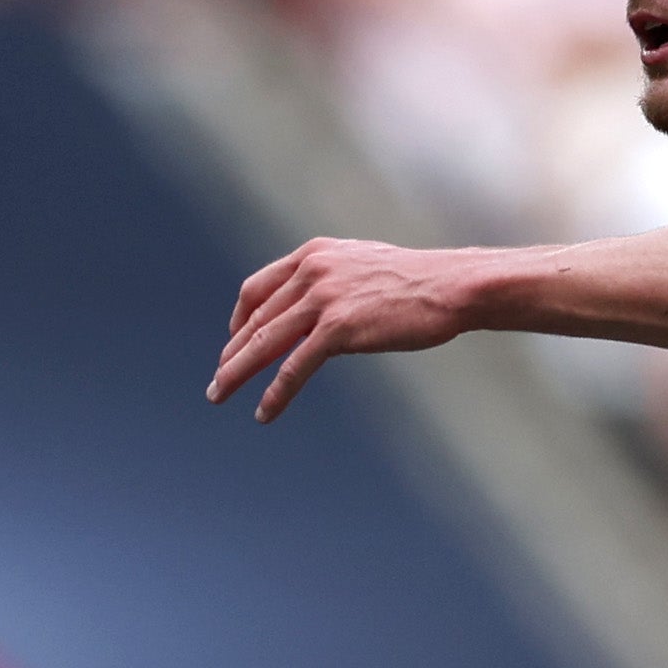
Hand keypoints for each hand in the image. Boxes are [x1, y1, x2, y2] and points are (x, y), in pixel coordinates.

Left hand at [207, 239, 483, 421]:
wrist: (450, 286)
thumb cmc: (415, 281)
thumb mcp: (361, 267)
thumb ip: (330, 281)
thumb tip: (314, 306)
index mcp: (313, 254)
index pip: (257, 289)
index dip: (239, 320)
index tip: (233, 343)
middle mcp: (311, 272)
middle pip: (255, 320)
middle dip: (231, 353)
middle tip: (217, 381)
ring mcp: (323, 299)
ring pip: (264, 344)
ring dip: (236, 374)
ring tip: (219, 396)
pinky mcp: (338, 329)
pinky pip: (293, 368)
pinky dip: (275, 394)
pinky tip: (264, 413)